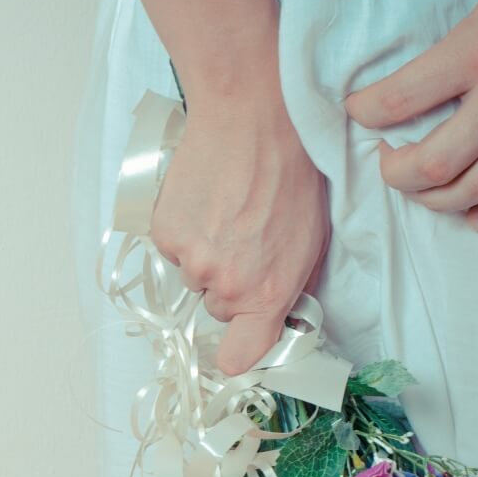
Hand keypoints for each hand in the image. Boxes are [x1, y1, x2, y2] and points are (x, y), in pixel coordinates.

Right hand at [149, 93, 330, 375]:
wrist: (252, 121)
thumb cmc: (291, 173)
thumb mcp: (312, 239)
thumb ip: (291, 285)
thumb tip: (280, 311)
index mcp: (266, 293)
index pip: (241, 355)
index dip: (239, 350)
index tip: (240, 346)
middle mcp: (224, 285)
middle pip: (218, 306)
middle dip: (229, 281)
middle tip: (245, 237)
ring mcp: (190, 261)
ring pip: (193, 275)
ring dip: (206, 252)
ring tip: (226, 210)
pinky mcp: (165, 234)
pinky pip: (173, 248)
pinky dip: (185, 230)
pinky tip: (205, 201)